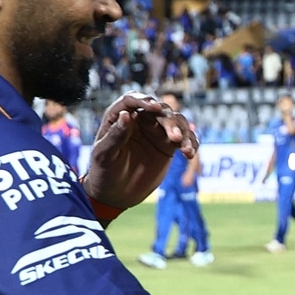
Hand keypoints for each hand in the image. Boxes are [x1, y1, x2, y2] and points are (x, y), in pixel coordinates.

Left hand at [83, 93, 196, 210]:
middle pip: (160, 110)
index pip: (133, 100)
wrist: (115, 193)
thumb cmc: (104, 171)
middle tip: (175, 138)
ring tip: (185, 149)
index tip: (155, 108)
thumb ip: (115, 135)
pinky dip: (190, 143)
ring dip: (184, 133)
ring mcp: (156, 131)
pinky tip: (190, 153)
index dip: (144, 101)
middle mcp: (140, 120)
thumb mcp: (104, 154)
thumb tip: (127, 114)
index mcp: (120, 116)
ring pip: (176, 122)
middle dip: (170, 122)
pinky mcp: (168, 145)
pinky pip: (184, 139)